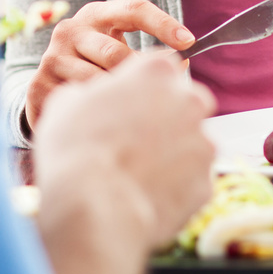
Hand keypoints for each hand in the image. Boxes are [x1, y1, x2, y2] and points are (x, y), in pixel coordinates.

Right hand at [24, 0, 194, 130]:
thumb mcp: (119, 52)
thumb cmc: (96, 69)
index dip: (163, 23)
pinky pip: (78, 104)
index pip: (133, 9)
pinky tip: (104, 127)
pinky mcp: (39, 85)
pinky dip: (95, 118)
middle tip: (158, 101)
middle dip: (140, 80)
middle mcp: (71, 30)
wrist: (49, 94)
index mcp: (96, 15)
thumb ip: (147, 56)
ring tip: (130, 120)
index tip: (189, 41)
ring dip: (118, 104)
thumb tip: (180, 65)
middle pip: (117, 53)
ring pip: (99, 83)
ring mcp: (52, 57)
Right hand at [32, 53, 216, 273]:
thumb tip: (90, 98)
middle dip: (169, 115)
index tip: (129, 102)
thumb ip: (90, 91)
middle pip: (187, 101)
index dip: (143, 86)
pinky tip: (146, 194)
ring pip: (192, 142)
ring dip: (172, 152)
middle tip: (136, 137)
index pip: (160, 66)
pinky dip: (175, 186)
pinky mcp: (205, 183)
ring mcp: (202, 143)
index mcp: (157, 71)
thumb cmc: (76, 148)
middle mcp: (189, 101)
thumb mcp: (67, 103)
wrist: (95, 207)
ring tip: (138, 172)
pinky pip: (192, 180)